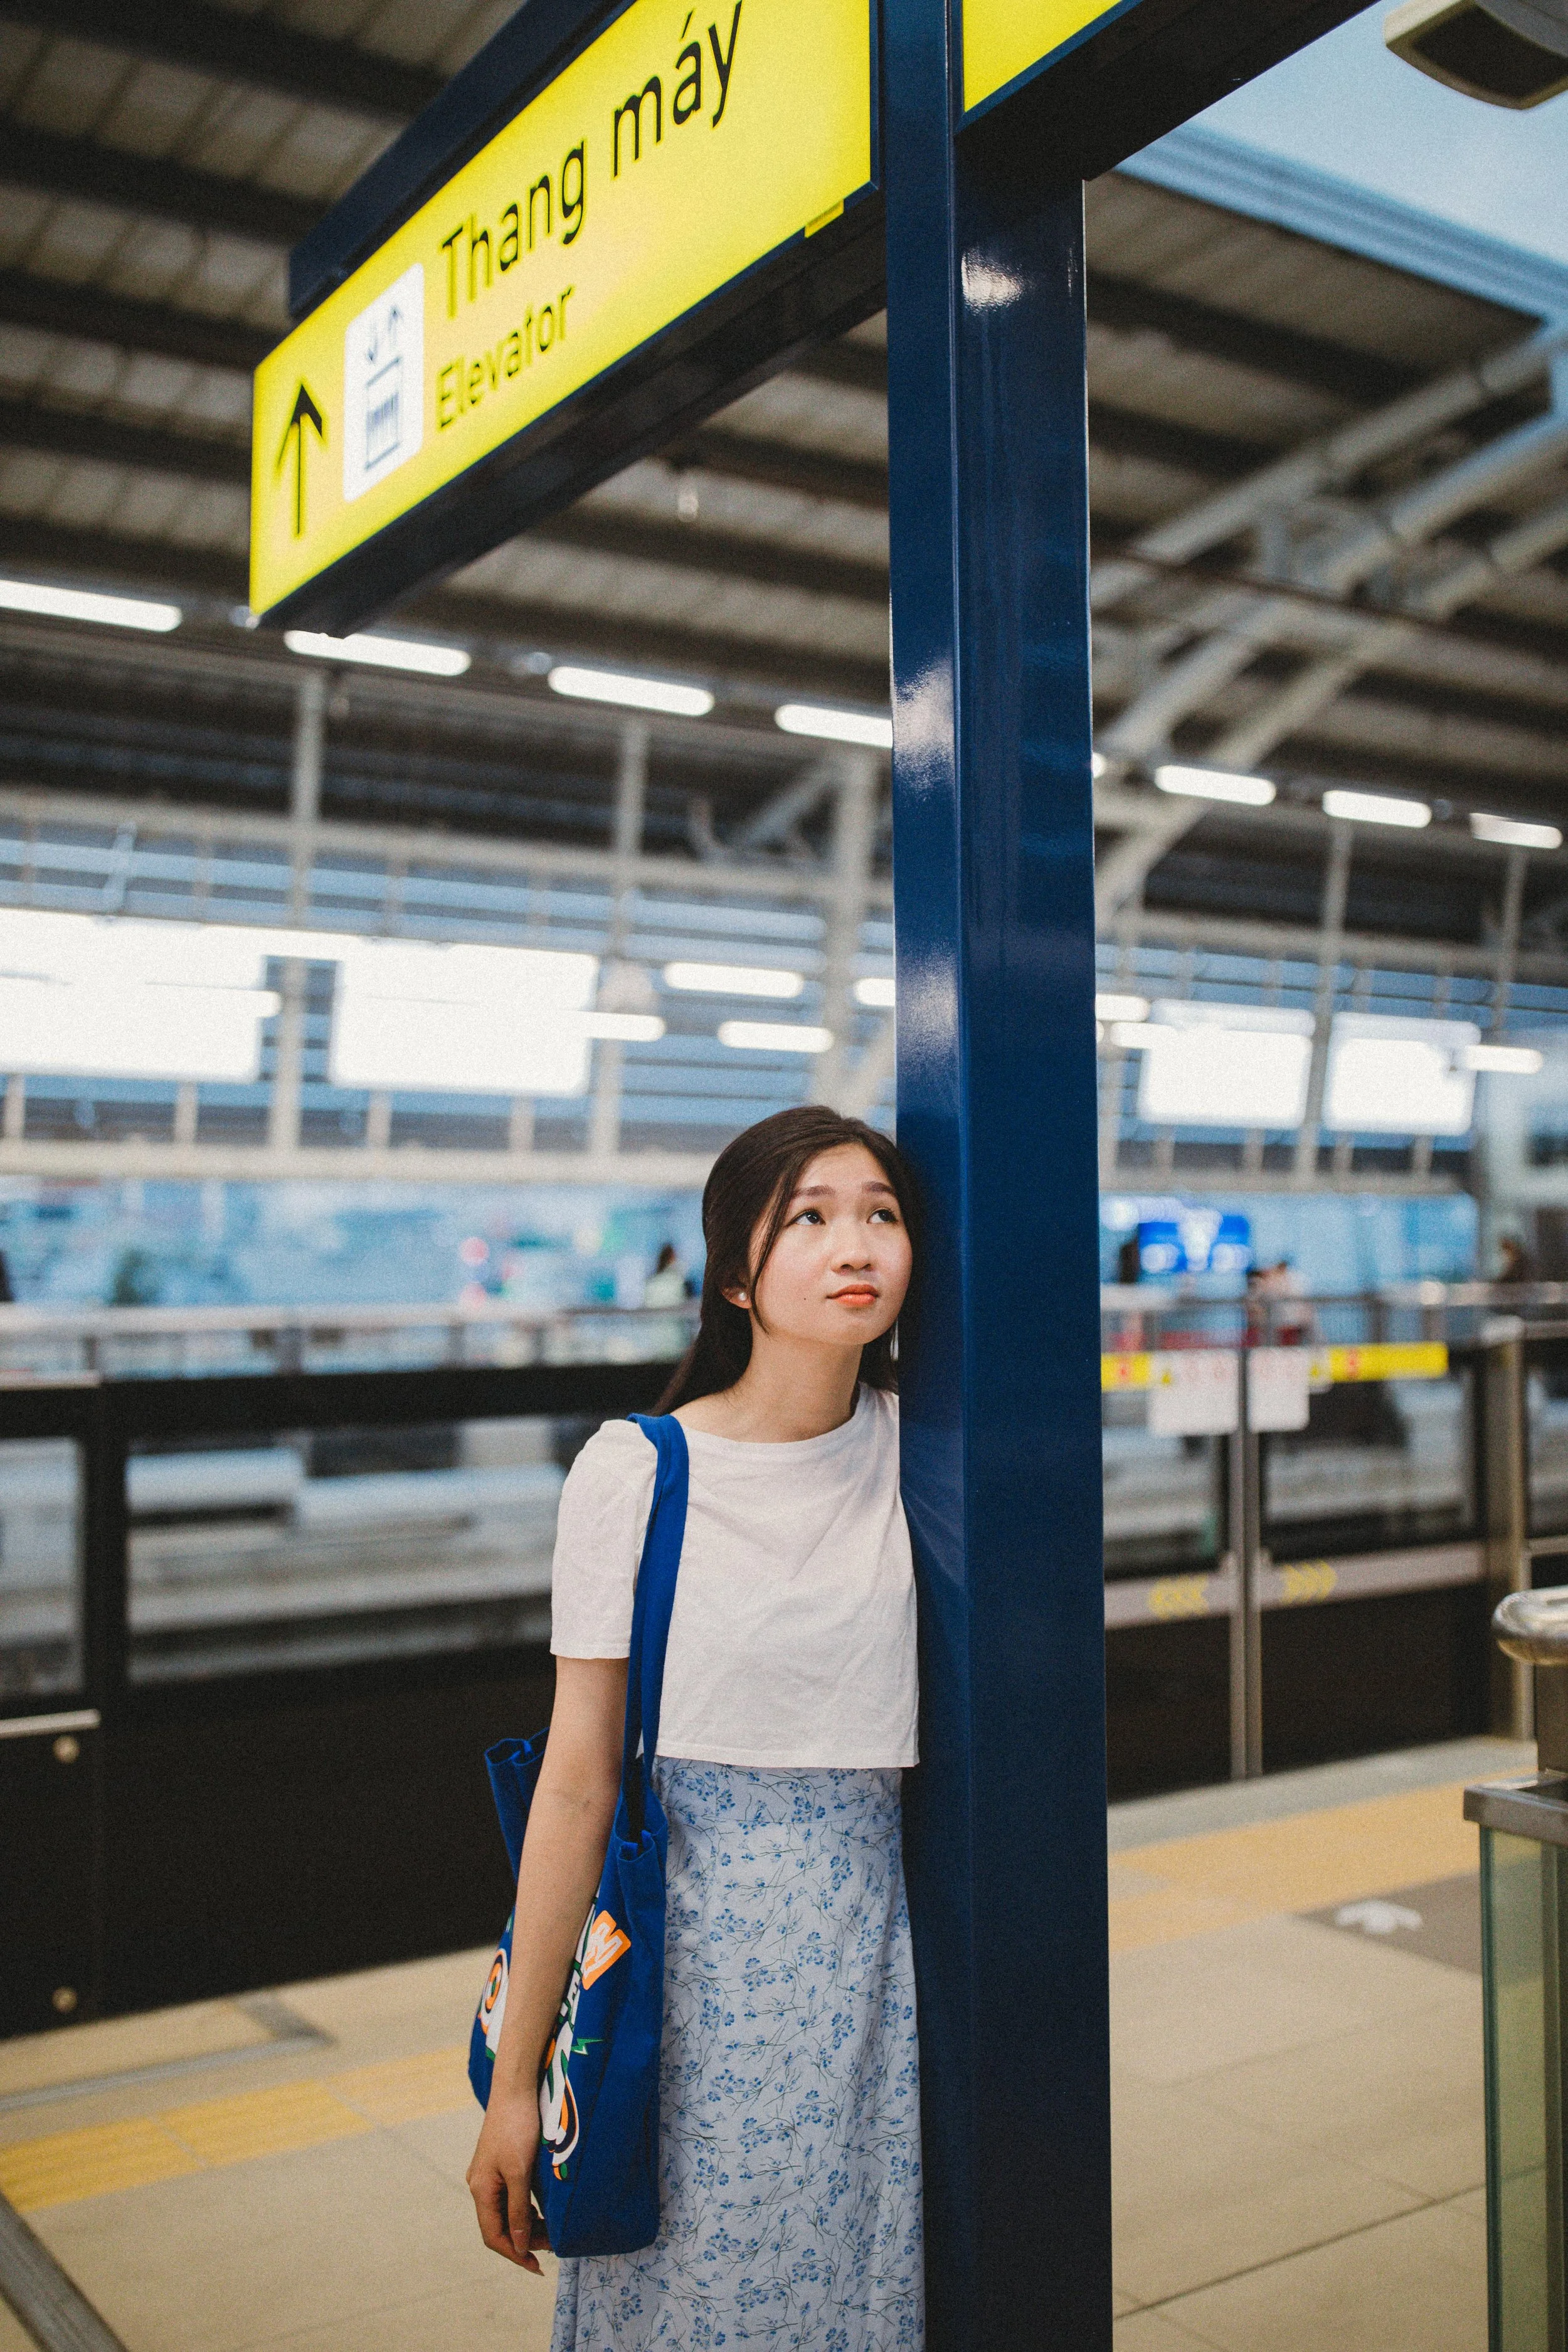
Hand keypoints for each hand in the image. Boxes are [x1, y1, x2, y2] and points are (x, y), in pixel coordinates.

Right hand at [467, 2086, 550, 2272]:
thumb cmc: (517, 2127)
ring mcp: (488, 2174)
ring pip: (505, 2211)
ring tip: (550, 2232)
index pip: (493, 2236)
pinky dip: (525, 2208)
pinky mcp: (499, 2164)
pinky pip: (509, 2197)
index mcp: (481, 2189)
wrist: (516, 2088)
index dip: (514, 2254)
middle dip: (523, 2241)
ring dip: (526, 2225)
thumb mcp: (520, 2172)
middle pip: (498, 2225)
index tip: (537, 2267)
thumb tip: (519, 2246)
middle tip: (552, 2247)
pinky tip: (542, 2211)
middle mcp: (480, 2184)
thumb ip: (519, 2210)